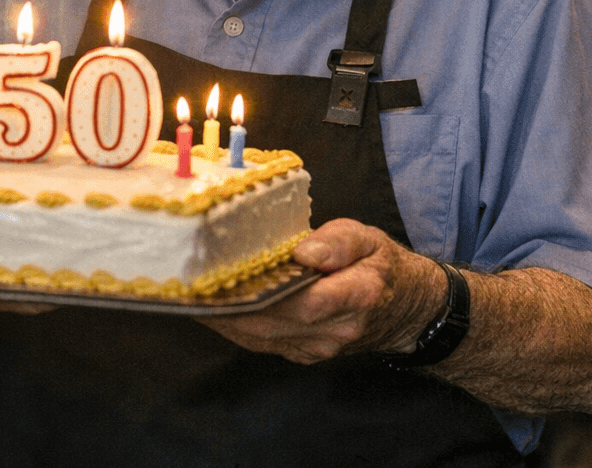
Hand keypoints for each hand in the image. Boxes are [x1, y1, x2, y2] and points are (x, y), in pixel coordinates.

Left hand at [202, 219, 444, 364]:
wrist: (405, 310)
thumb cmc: (381, 265)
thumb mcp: (369, 238)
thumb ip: (338, 242)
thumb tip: (304, 252)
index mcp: (356, 295)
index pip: (302, 300)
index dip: (257, 292)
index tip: (220, 276)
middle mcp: (335, 330)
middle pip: (270, 322)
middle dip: (225, 306)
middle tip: (187, 283)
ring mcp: (319, 348)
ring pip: (259, 338)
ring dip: (222, 319)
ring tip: (188, 294)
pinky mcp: (304, 354)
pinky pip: (261, 344)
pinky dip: (233, 327)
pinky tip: (211, 308)